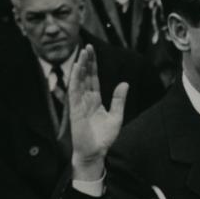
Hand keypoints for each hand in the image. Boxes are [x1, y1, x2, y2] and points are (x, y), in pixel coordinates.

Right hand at [68, 44, 127, 180]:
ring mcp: (79, 104)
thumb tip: (125, 83)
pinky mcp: (75, 110)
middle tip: (87, 46)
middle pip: (85, 76)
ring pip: (79, 81)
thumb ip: (119, 99)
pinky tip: (76, 69)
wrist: (96, 152)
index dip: (93, 65)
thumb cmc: (104, 137)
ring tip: (82, 53)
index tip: (92, 51)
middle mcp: (86, 99)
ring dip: (80, 67)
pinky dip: (75, 80)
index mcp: (95, 100)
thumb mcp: (117, 116)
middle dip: (86, 61)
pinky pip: (74, 92)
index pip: (93, 78)